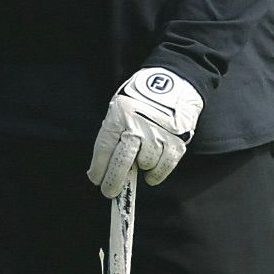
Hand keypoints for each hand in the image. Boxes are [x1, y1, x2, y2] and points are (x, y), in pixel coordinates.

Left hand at [87, 66, 201, 195]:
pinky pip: (165, 166)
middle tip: (109, 191)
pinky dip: (157, 174)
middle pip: (122, 161)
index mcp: (119, 114)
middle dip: (114, 181)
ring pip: (145, 164)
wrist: (173, 81)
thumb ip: (114, 133)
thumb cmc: (142, 98)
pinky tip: (151, 175)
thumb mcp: (120, 108)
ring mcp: (159, 132)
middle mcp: (138, 124)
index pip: (104, 147)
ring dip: (141, 169)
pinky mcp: (177, 139)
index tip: (96, 179)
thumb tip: (105, 166)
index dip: (99, 167)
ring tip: (140, 162)